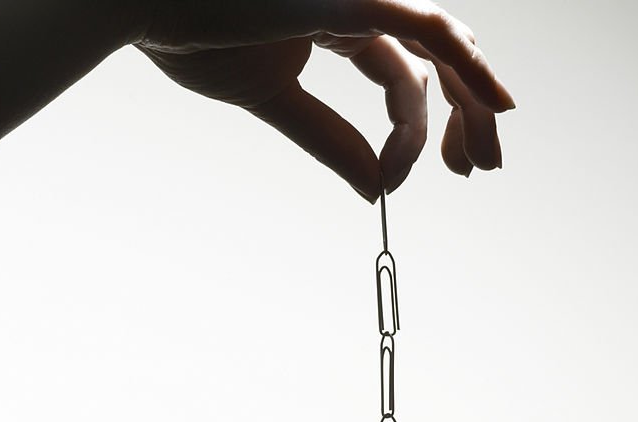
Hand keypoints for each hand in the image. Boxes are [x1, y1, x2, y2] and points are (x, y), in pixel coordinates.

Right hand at [135, 0, 514, 198]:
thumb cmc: (189, 33)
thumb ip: (327, 139)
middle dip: (466, 115)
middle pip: (436, 60)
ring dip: (472, 106)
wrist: (140, 1)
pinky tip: (497, 102)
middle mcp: (358, 2)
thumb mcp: (272, 100)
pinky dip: (467, 67)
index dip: (413, 131)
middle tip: (482, 168)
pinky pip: (428, 31)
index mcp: (337, 21)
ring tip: (484, 161)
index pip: (401, 75)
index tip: (405, 182)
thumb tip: (373, 187)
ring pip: (441, 51)